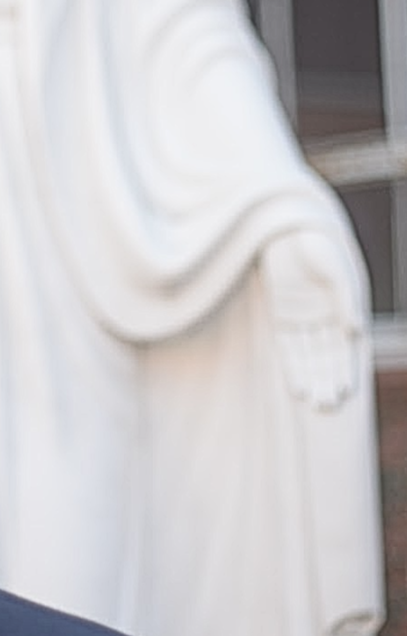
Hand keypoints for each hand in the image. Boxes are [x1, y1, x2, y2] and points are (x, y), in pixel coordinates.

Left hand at [261, 229, 361, 410]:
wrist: (284, 228)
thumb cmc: (316, 244)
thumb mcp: (335, 271)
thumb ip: (344, 301)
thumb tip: (355, 331)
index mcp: (341, 307)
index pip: (344, 346)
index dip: (345, 368)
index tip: (346, 391)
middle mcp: (323, 317)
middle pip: (326, 355)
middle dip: (328, 380)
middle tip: (328, 406)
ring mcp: (301, 317)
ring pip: (308, 355)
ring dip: (312, 378)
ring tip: (316, 402)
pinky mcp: (280, 314)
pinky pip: (287, 345)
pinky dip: (293, 365)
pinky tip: (298, 385)